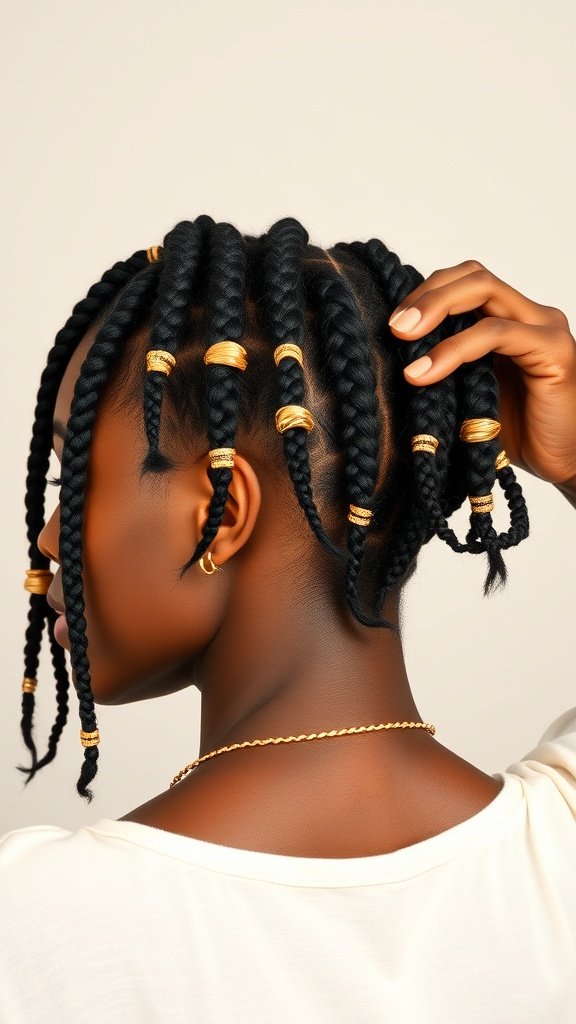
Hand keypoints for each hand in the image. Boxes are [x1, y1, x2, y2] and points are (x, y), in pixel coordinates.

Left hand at [387, 260, 575, 486]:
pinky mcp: (552, 350)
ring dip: (436, 311)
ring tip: (402, 341)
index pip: (465, 281)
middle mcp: (529, 314)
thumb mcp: (466, 392)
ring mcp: (544, 327)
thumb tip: (392, 355)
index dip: (426, 292)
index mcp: (509, 318)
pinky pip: (497, 333)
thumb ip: (444, 365)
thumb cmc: (516, 433)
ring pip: (484, 291)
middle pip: (473, 275)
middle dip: (427, 294)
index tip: (391, 322)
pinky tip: (426, 372)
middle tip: (394, 326)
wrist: (562, 464)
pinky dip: (456, 348)